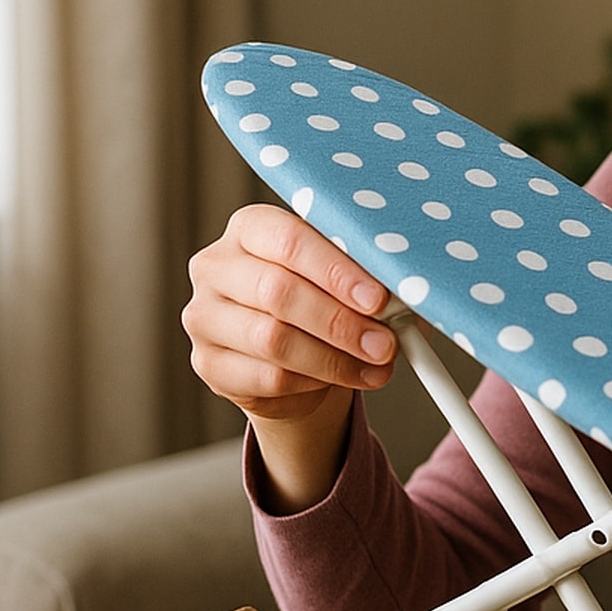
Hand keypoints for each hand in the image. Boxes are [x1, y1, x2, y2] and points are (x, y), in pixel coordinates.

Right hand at [182, 203, 396, 510]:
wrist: (299, 359)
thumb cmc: (331, 301)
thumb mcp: (352, 280)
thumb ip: (371, 276)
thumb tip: (406, 289)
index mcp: (252, 228)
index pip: (290, 239)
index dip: (337, 271)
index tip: (378, 298)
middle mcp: (218, 266)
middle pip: (278, 292)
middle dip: (341, 322)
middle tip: (384, 342)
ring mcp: (205, 316)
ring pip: (273, 340)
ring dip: (335, 358)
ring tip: (377, 364)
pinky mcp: (208, 364)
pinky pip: (268, 378)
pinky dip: (316, 381)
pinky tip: (343, 378)